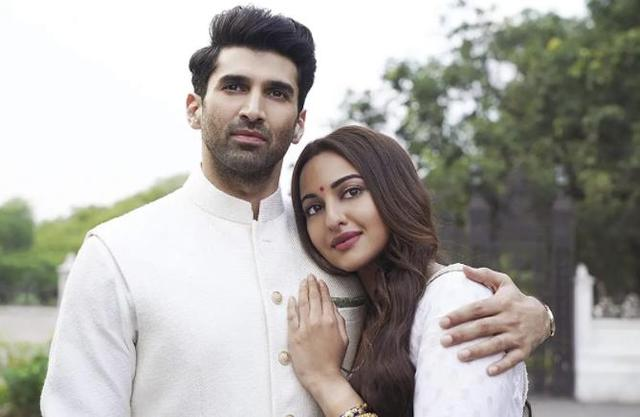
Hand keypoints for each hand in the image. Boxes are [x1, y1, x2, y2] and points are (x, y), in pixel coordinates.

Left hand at [287, 275, 348, 392]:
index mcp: (331, 321)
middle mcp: (317, 321)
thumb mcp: (344, 338)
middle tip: (309, 276)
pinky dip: (291, 306)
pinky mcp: (294, 335)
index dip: (322, 288)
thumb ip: (340, 321)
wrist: (323, 376)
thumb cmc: (334, 359)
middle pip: (313, 298)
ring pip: (302, 303)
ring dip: (302, 291)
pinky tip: (291, 298)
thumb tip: (334, 308)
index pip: (325, 299)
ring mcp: (304, 327)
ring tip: (302, 282)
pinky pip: (291, 316)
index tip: (320, 281)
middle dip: (311, 285)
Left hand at [439, 265, 548, 375]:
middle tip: (444, 341)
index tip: (441, 322)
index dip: (459, 315)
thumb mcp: (504, 283)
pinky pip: (513, 359)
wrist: (543, 317)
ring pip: (496, 344)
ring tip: (460, 356)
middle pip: (483, 327)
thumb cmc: (515, 298)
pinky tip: (488, 372)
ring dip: (478, 351)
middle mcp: (509, 319)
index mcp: (501, 303)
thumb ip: (484, 274)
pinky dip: (502, 366)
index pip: (477, 309)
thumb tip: (463, 268)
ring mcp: (517, 335)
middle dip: (462, 334)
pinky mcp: (525, 349)